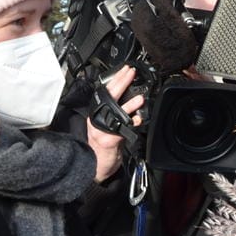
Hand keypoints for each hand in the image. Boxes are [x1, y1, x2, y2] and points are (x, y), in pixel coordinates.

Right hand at [85, 67, 145, 182]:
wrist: (96, 165)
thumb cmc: (105, 145)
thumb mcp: (109, 124)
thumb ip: (118, 111)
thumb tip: (132, 96)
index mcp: (98, 112)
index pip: (107, 91)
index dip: (116, 79)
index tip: (126, 69)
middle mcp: (98, 118)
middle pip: (109, 97)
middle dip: (121, 83)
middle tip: (130, 73)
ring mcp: (101, 129)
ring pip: (115, 113)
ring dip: (128, 105)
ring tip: (139, 99)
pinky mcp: (107, 140)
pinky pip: (121, 131)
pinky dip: (130, 126)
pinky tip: (137, 121)